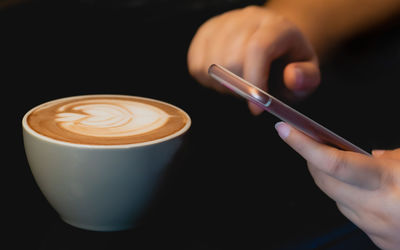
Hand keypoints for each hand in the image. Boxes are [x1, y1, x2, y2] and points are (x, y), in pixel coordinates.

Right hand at [187, 6, 319, 114]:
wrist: (274, 44)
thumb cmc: (289, 63)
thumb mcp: (308, 75)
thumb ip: (306, 79)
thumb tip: (291, 77)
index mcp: (277, 27)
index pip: (258, 49)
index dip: (254, 82)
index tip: (257, 107)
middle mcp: (248, 19)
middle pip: (231, 59)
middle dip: (240, 87)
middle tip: (251, 93)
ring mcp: (224, 23)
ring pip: (211, 63)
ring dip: (223, 85)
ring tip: (239, 83)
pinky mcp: (206, 32)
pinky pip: (196, 64)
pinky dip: (208, 80)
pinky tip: (224, 77)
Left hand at [275, 122, 399, 249]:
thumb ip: (393, 157)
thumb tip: (373, 156)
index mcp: (391, 182)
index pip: (332, 163)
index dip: (303, 145)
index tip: (284, 129)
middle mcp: (380, 210)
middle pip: (325, 183)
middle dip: (312, 161)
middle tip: (312, 144)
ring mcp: (379, 231)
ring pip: (336, 201)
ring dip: (332, 182)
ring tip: (345, 167)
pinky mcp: (383, 244)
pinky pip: (353, 217)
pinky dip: (352, 201)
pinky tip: (367, 192)